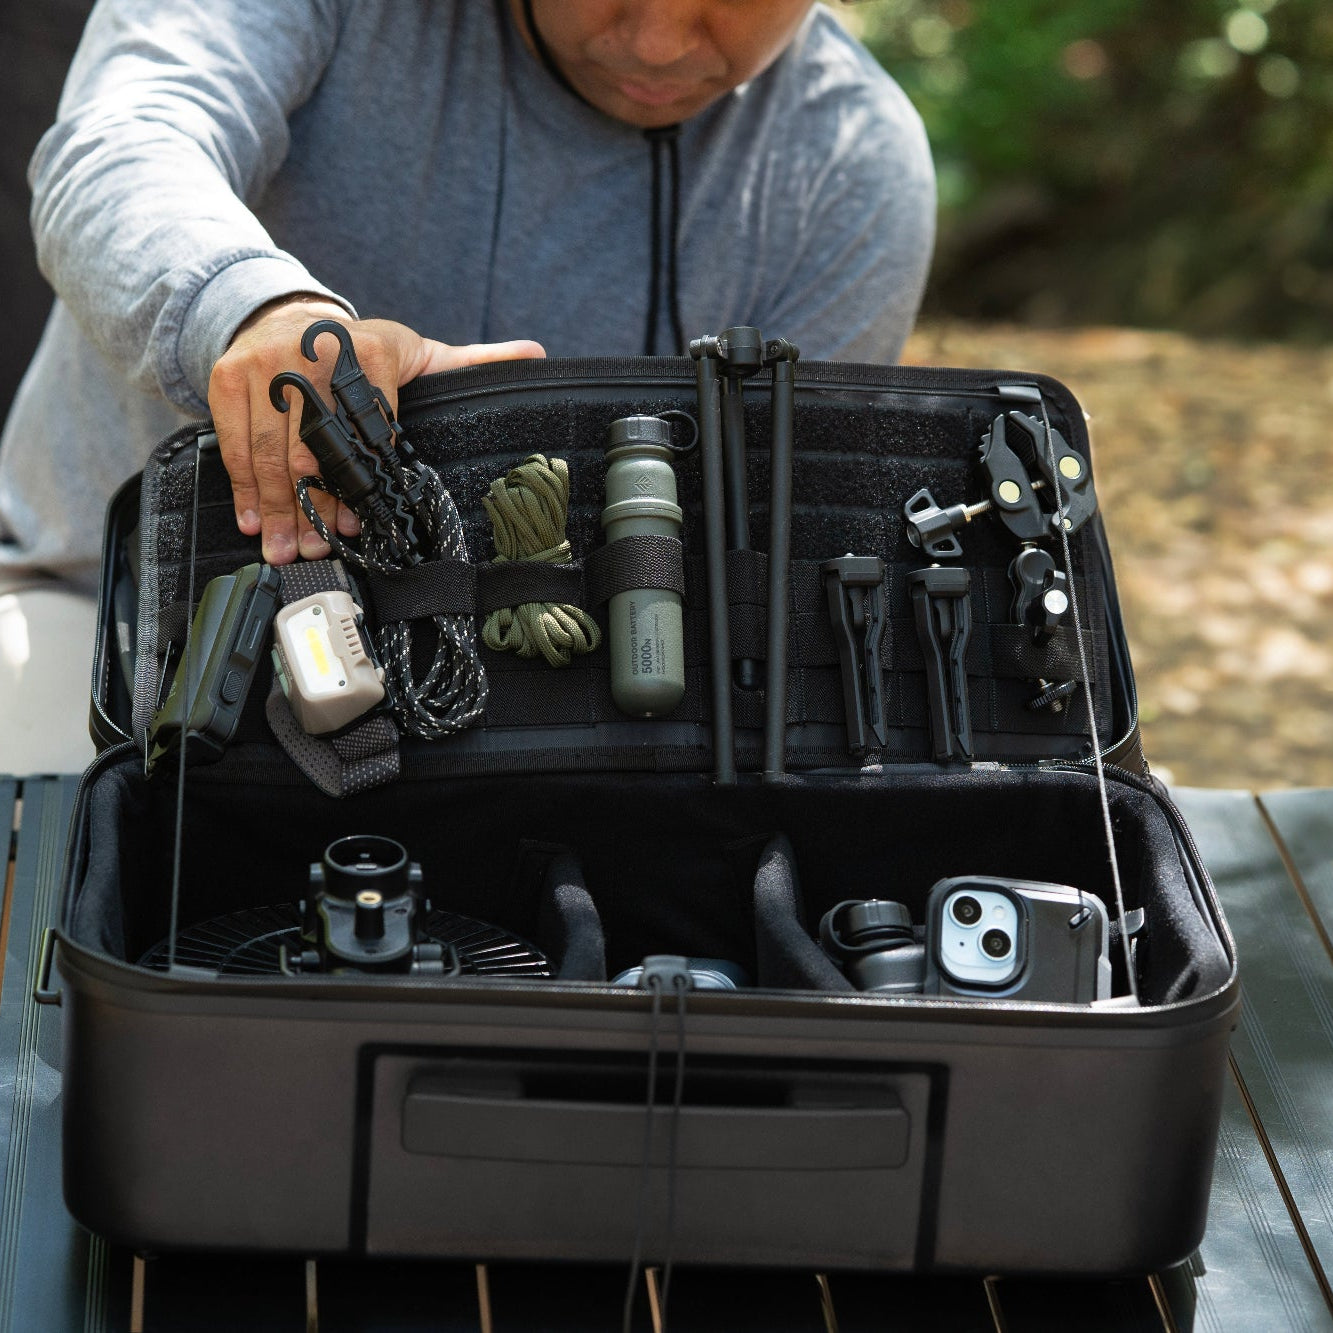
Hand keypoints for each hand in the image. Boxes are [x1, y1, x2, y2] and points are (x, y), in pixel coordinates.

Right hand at [208, 296, 545, 562]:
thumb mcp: (420, 352)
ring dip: (277, 508)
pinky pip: (233, 441)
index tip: (357, 520)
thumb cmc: (363, 347)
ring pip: (270, 450)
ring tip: (285, 550)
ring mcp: (265, 366)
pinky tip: (253, 521)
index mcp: (366, 351)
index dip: (360, 478)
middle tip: (317, 549)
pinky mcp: (229, 377)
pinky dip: (243, 486)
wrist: (288, 312)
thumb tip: (536, 357)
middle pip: (314, 446)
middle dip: (313, 504)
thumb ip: (474, 362)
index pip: (365, 425)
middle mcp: (310, 355)